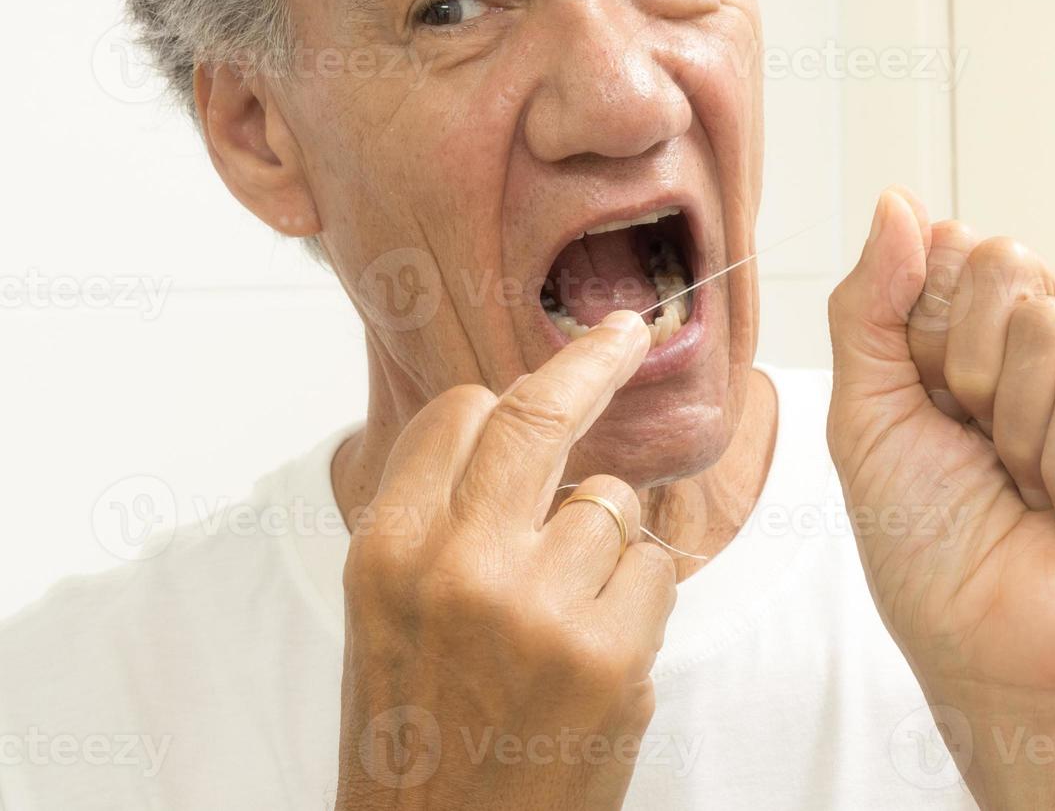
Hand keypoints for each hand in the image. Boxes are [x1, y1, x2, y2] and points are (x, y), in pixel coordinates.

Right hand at [335, 312, 675, 810]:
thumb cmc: (418, 734)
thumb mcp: (387, 614)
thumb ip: (436, 518)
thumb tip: (505, 422)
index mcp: (387, 550)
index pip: (456, 415)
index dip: (505, 395)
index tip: (547, 373)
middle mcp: (457, 565)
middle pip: (539, 415)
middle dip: (593, 362)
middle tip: (628, 333)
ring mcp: (538, 607)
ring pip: (613, 503)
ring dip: (607, 543)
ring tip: (567, 617)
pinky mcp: (609, 653)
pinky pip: (654, 569)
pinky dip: (639, 600)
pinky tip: (599, 653)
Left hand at [827, 189, 1054, 806]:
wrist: (992, 650)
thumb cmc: (930, 546)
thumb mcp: (866, 415)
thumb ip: (870, 306)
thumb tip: (897, 200)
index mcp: (986, 334)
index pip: (952, 247)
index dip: (920, 324)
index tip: (929, 404)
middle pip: (1003, 260)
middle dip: (962, 366)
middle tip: (978, 445)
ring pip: (1048, 325)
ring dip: (1012, 431)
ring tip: (1029, 488)